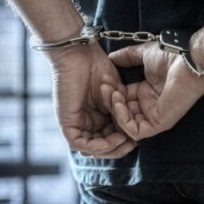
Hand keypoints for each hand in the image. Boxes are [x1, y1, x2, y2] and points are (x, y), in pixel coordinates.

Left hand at [46, 43, 136, 157]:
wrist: (80, 54)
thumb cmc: (97, 68)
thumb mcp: (115, 96)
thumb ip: (120, 113)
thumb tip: (131, 133)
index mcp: (94, 117)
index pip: (108, 138)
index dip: (123, 142)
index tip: (137, 137)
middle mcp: (84, 123)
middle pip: (100, 147)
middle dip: (118, 148)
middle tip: (133, 143)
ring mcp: (74, 124)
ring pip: (91, 149)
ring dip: (110, 148)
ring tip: (125, 139)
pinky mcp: (66, 123)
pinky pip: (80, 143)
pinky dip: (98, 145)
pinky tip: (113, 138)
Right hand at [103, 42, 203, 140]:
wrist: (188, 60)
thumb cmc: (171, 56)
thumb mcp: (143, 54)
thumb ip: (127, 57)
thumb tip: (111, 57)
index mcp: (146, 92)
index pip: (122, 98)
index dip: (111, 91)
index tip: (103, 80)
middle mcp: (149, 106)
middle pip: (121, 111)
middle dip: (109, 100)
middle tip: (104, 87)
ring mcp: (154, 116)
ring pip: (125, 123)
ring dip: (114, 109)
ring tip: (112, 93)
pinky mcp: (158, 124)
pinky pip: (135, 131)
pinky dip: (123, 120)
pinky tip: (119, 102)